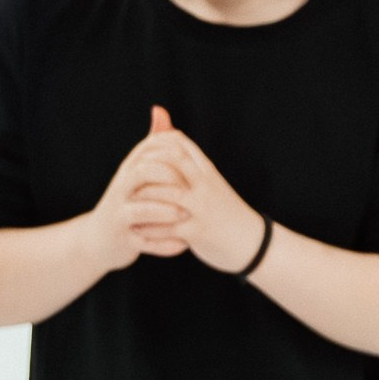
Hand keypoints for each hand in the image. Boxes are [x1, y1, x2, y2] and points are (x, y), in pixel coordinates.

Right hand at [79, 111, 192, 272]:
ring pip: (141, 209)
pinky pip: (143, 241)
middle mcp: (121, 188)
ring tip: (185, 215)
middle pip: (144, 172)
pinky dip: (163, 245)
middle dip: (171, 179)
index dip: (175, 152)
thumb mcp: (137, 171)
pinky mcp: (121, 239)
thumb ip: (151, 143)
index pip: (150, 149)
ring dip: (166, 211)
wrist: (98, 240)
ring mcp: (119, 214)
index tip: (196, 163)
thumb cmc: (127, 201)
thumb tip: (160, 110)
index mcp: (130, 169)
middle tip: (193, 190)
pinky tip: (182, 246)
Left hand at [124, 106, 267, 274]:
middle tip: (126, 179)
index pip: (179, 143)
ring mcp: (201, 208)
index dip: (154, 144)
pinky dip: (148, 230)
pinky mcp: (197, 231)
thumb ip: (191, 165)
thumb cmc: (227, 212)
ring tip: (125, 205)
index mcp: (208, 171)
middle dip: (144, 169)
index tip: (139, 155)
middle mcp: (205, 185)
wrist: (253, 242)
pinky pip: (165, 228)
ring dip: (141, 199)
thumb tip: (171, 137)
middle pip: (170, 162)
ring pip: (163, 195)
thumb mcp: (212, 184)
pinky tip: (135, 231)